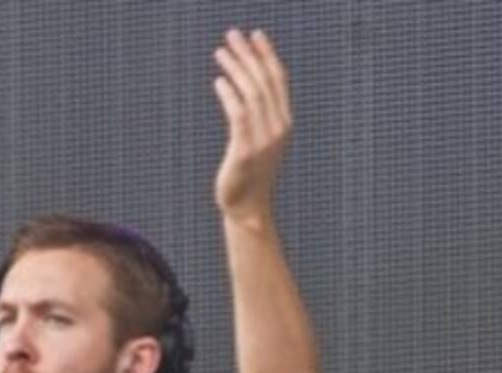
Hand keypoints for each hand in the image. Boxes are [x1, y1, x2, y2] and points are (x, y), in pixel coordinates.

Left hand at [212, 29, 291, 225]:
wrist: (247, 208)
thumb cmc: (249, 175)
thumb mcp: (259, 141)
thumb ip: (257, 116)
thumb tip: (246, 87)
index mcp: (284, 123)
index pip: (278, 80)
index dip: (267, 55)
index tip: (255, 35)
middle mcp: (278, 128)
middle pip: (264, 81)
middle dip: (249, 54)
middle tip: (232, 34)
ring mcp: (264, 140)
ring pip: (252, 93)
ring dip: (236, 69)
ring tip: (220, 52)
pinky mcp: (245, 151)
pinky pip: (239, 115)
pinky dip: (229, 95)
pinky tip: (217, 81)